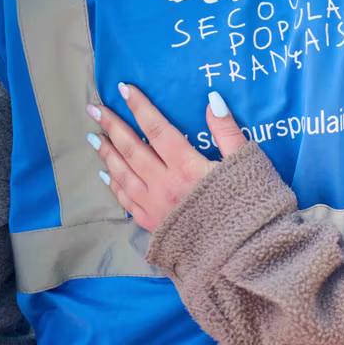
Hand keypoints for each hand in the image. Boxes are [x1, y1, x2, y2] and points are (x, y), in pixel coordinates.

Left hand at [87, 84, 246, 231]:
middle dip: (113, 126)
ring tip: (94, 136)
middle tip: (95, 108)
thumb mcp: (246, 164)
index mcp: (187, 167)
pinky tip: (106, 175)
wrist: (242, 255)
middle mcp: (164, 185)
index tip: (124, 89)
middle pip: (133, 150)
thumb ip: (228, 132)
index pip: (158, 130)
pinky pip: (126, 200)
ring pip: (123, 174)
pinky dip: (113, 185)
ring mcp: (154, 206)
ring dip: (107, 154)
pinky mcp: (153, 225)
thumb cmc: (250, 207)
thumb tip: (212, 100)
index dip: (140, 108)